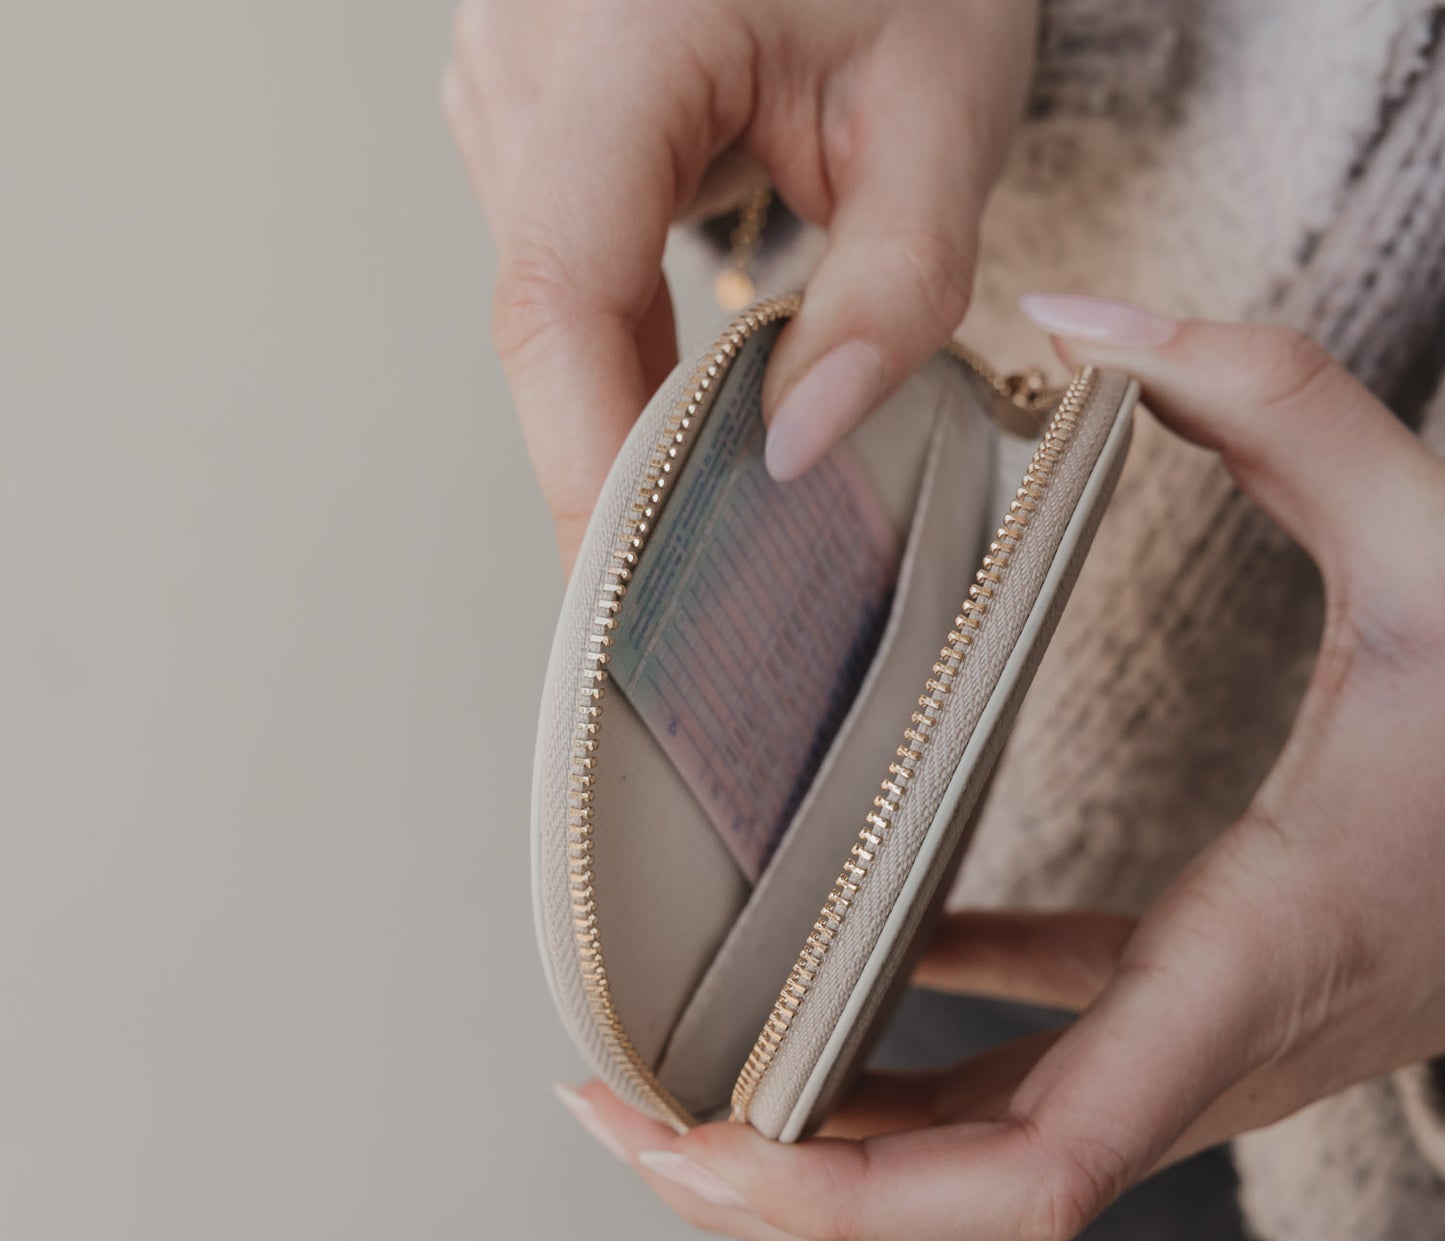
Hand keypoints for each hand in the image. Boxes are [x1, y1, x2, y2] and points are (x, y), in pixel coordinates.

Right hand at [443, 0, 1038, 567]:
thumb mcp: (944, 104)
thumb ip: (891, 289)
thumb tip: (798, 452)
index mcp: (622, 27)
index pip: (560, 286)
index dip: (581, 457)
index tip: (619, 592)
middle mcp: (529, 47)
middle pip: (546, 312)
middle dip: (612, 461)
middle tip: (685, 592)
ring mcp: (512, 70)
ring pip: (545, 298)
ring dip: (619, 403)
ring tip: (703, 495)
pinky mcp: (534, 101)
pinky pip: (560, 261)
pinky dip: (621, 348)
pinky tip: (682, 398)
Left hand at [556, 302, 1444, 1240]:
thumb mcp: (1437, 538)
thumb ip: (1276, 405)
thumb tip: (1089, 323)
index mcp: (1247, 966)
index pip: (1039, 1168)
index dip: (849, 1191)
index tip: (699, 1141)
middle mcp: (1205, 1050)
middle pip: (960, 1202)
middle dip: (778, 1189)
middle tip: (622, 1113)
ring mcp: (1190, 1048)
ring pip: (976, 1157)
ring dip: (821, 1143)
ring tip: (674, 1084)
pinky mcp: (1183, 1005)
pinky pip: (1017, 1056)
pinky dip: (905, 1039)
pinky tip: (822, 976)